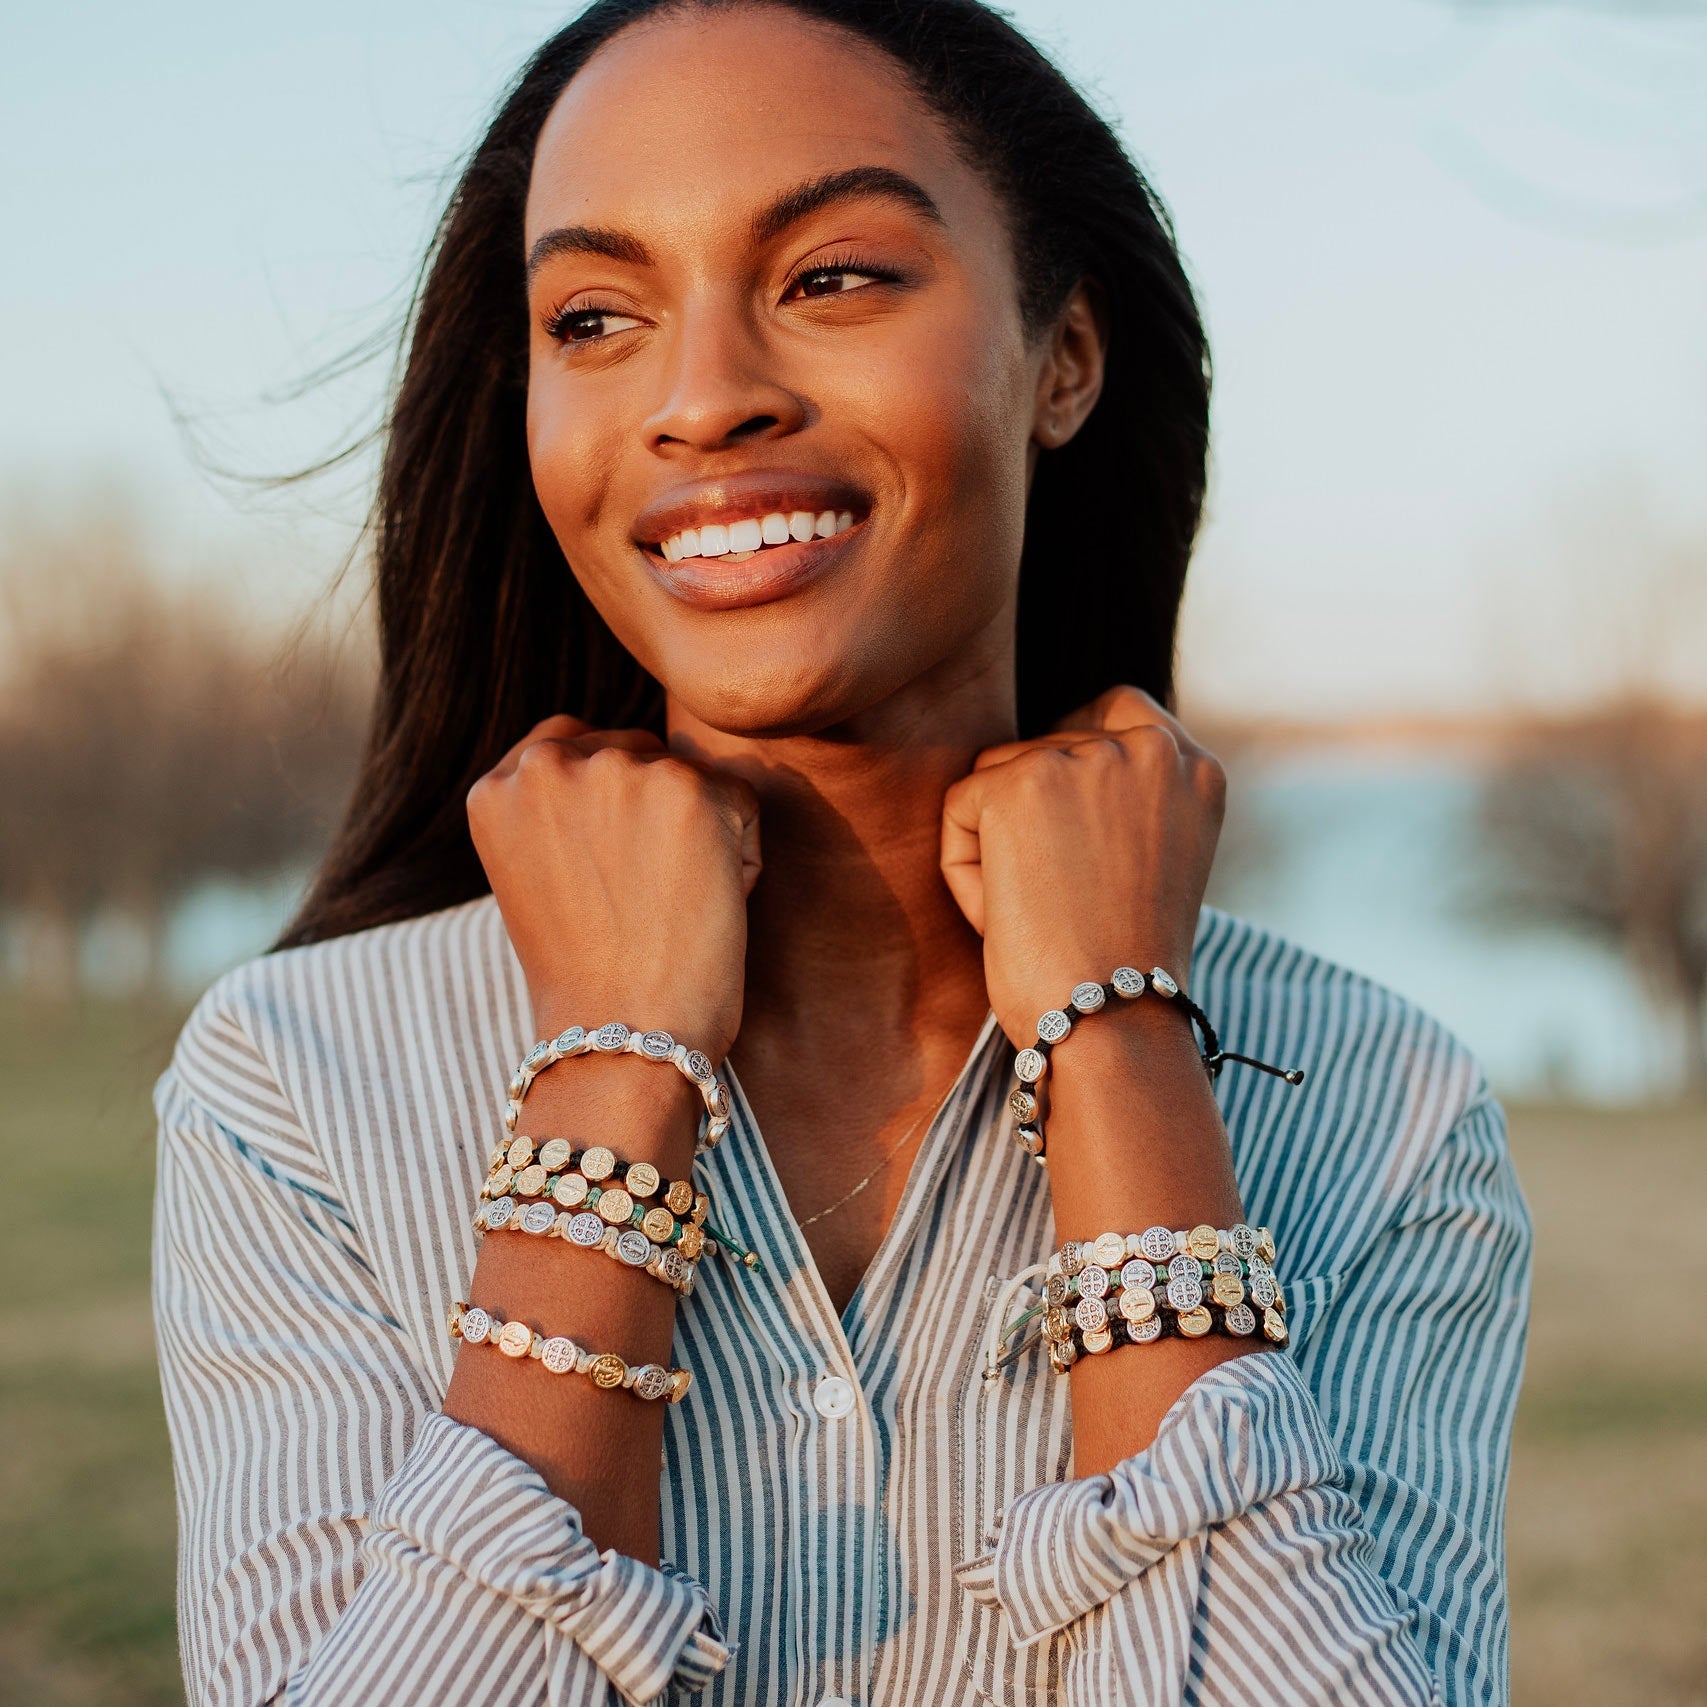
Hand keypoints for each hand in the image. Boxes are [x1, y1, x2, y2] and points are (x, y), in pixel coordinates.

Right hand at [467, 716, 760, 1057]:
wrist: (618, 1037)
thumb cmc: (587, 978)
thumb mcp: (539, 877)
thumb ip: (562, 813)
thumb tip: (635, 768)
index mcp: (497, 788)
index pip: (572, 744)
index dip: (610, 807)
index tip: (611, 871)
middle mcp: (547, 765)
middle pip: (637, 753)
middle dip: (655, 814)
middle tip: (641, 900)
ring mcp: (617, 771)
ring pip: (691, 779)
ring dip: (699, 837)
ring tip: (667, 907)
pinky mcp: (687, 788)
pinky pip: (742, 805)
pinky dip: (741, 859)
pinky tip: (703, 910)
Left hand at [940, 686, 1224, 1046]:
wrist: (1113, 1018)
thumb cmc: (1126, 969)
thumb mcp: (1155, 865)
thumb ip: (1126, 806)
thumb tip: (1051, 767)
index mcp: (1196, 769)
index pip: (1120, 710)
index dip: (1077, 748)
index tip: (1063, 809)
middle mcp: (1148, 749)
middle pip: (1045, 747)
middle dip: (1031, 818)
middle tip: (1063, 904)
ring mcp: (1084, 759)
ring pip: (996, 776)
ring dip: (996, 844)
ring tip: (1040, 914)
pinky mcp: (1020, 783)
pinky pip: (959, 810)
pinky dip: (964, 869)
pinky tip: (1006, 915)